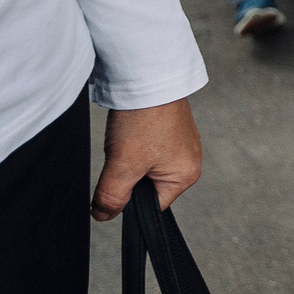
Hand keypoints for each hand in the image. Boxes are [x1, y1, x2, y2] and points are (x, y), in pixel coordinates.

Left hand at [93, 97, 203, 220]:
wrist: (149, 77)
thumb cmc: (145, 120)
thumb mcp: (123, 165)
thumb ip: (112, 197)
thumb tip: (102, 216)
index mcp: (186, 176)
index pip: (151, 206)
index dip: (128, 199)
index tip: (117, 179)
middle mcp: (191, 161)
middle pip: (148, 187)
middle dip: (129, 175)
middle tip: (123, 154)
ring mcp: (183, 144)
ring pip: (146, 166)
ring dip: (131, 158)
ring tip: (128, 139)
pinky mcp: (173, 129)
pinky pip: (151, 148)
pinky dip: (136, 143)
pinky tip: (132, 130)